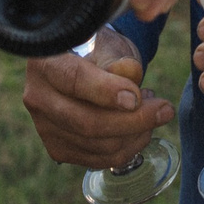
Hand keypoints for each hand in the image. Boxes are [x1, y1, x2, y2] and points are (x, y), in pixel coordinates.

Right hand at [19, 27, 173, 171]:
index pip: (74, 80)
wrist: (82, 67)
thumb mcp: (108, 44)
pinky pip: (100, 159)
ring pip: (98, 145)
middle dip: (134, 120)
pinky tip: (140, 129)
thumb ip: (119, 60)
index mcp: (44, 62)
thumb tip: (131, 82)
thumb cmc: (98, 51)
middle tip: (165, 109)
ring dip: (136, 134)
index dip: (106, 91)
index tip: (136, 96)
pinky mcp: (58, 149)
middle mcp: (37, 98)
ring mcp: (45, 128)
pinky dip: (128, 147)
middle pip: (87, 122)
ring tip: (153, 112)